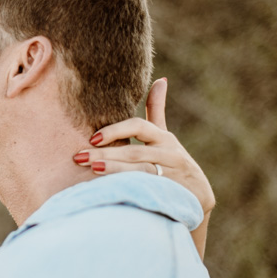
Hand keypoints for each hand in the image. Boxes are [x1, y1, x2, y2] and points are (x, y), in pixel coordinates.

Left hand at [72, 78, 214, 214]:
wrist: (197, 197)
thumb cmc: (172, 162)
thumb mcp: (165, 136)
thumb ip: (157, 110)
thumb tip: (160, 80)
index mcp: (163, 138)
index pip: (138, 127)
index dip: (115, 130)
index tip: (92, 138)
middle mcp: (169, 154)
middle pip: (134, 152)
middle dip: (105, 154)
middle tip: (79, 157)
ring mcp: (171, 175)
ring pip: (141, 171)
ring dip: (115, 170)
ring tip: (92, 170)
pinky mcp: (172, 194)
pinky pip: (148, 190)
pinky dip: (130, 188)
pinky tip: (110, 190)